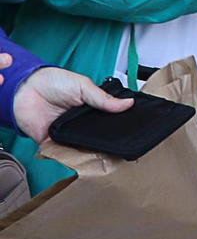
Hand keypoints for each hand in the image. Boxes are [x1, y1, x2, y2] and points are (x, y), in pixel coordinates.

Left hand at [10, 66, 133, 144]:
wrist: (26, 88)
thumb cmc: (54, 81)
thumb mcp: (84, 86)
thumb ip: (104, 99)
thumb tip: (128, 103)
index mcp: (90, 109)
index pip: (107, 122)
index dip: (116, 128)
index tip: (129, 133)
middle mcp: (79, 123)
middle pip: (95, 138)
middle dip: (103, 143)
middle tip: (116, 148)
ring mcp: (65, 133)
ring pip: (79, 148)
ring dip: (87, 151)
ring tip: (100, 156)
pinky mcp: (50, 142)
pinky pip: (61, 153)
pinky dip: (67, 156)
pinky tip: (78, 157)